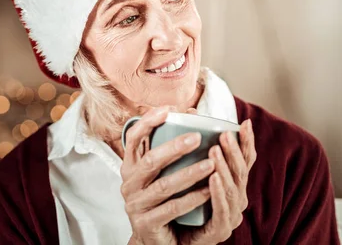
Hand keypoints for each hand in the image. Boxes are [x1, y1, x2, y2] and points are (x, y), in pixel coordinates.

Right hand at [121, 107, 215, 244]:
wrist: (154, 238)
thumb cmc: (161, 197)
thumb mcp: (161, 170)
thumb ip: (171, 144)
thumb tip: (192, 111)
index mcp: (130, 166)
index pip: (132, 138)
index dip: (148, 122)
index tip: (169, 109)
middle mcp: (128, 183)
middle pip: (149, 161)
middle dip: (174, 147)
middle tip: (198, 137)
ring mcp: (135, 205)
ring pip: (164, 186)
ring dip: (189, 173)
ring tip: (212, 163)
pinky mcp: (145, 223)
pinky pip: (171, 208)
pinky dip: (192, 198)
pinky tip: (209, 190)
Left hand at [179, 119, 256, 244]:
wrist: (170, 239)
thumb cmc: (180, 201)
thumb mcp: (189, 170)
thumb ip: (193, 146)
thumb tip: (189, 111)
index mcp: (233, 184)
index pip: (246, 160)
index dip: (247, 142)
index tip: (245, 123)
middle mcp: (237, 198)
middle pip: (242, 171)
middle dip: (235, 151)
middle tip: (225, 134)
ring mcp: (231, 215)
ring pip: (232, 188)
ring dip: (225, 168)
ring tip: (216, 151)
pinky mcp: (220, 231)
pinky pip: (221, 210)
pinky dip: (217, 192)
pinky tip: (213, 178)